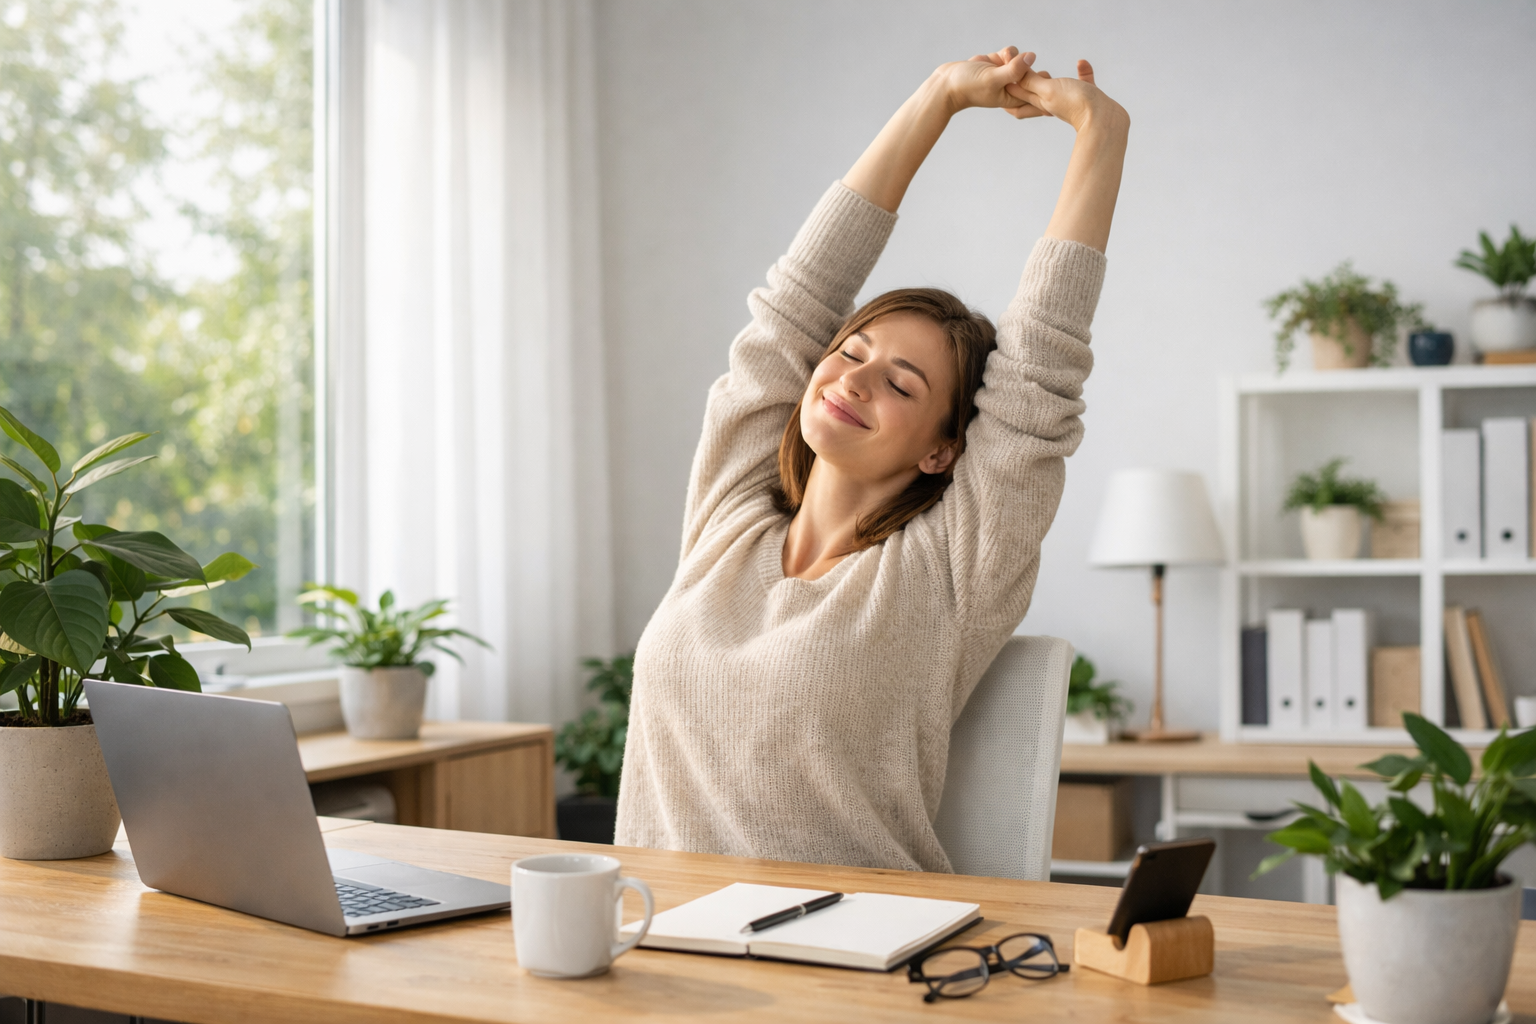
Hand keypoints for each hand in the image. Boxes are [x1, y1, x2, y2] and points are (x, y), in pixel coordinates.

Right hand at [937, 47, 1040, 116]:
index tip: (1039, 74)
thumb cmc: (968, 87)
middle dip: (1024, 65)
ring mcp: (1006, 76)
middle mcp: (1012, 88)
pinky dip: (1004, 53)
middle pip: (1032, 73)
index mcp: (1014, 99)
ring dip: (1012, 56)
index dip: (1042, 82)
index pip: (1037, 93)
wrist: (947, 83)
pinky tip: (992, 58)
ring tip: (1001, 60)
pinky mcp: (999, 65)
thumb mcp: (993, 79)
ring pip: (1021, 60)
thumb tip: (1032, 57)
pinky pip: (1011, 54)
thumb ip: (1014, 70)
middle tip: (1011, 65)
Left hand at [1005, 59, 1128, 133]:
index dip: (1008, 81)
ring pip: (1058, 89)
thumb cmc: (1075, 104)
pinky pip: (1083, 83)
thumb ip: (1031, 83)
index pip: (1017, 93)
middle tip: (1017, 71)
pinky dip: (1082, 73)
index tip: (1002, 66)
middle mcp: (1053, 102)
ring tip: (1045, 70)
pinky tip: (1081, 63)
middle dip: (1024, 84)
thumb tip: (1011, 77)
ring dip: (1051, 80)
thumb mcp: (1048, 90)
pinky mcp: (1090, 96)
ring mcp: (1072, 100)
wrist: (1105, 119)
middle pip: (1033, 94)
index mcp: (1040, 102)